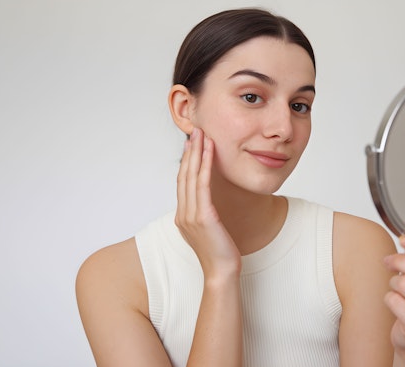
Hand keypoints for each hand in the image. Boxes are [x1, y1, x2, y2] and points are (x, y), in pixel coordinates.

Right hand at [175, 128, 240, 277]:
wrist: (221, 273)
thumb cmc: (220, 254)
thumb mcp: (209, 231)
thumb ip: (204, 216)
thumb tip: (209, 205)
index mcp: (182, 216)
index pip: (182, 183)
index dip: (186, 161)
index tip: (192, 144)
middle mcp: (183, 214)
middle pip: (184, 175)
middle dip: (190, 152)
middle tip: (195, 131)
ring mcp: (190, 215)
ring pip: (191, 176)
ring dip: (197, 153)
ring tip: (202, 134)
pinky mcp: (203, 216)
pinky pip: (203, 185)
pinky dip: (205, 165)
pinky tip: (210, 152)